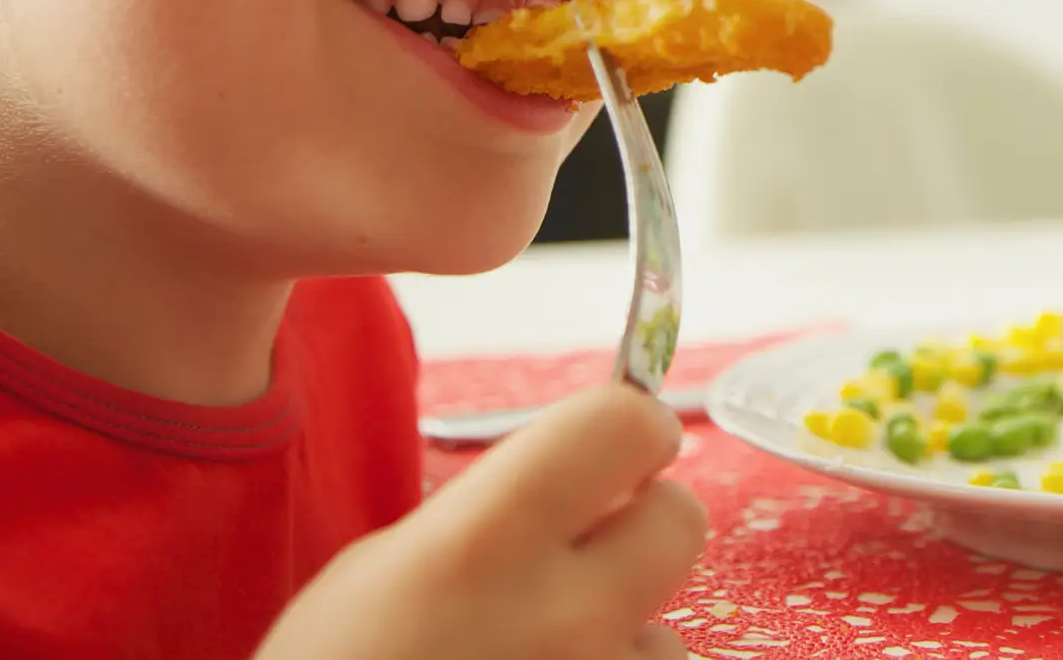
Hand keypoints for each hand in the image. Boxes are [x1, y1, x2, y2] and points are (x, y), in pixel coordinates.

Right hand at [255, 384, 704, 659]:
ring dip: (620, 642)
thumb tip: (582, 486)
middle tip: (588, 554)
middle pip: (682, 523)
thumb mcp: (381, 574)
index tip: (616, 449)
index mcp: (486, 544)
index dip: (628, 429)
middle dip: (644, 528)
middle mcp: (564, 615)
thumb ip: (491, 516)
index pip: (625, 425)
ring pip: (667, 635)